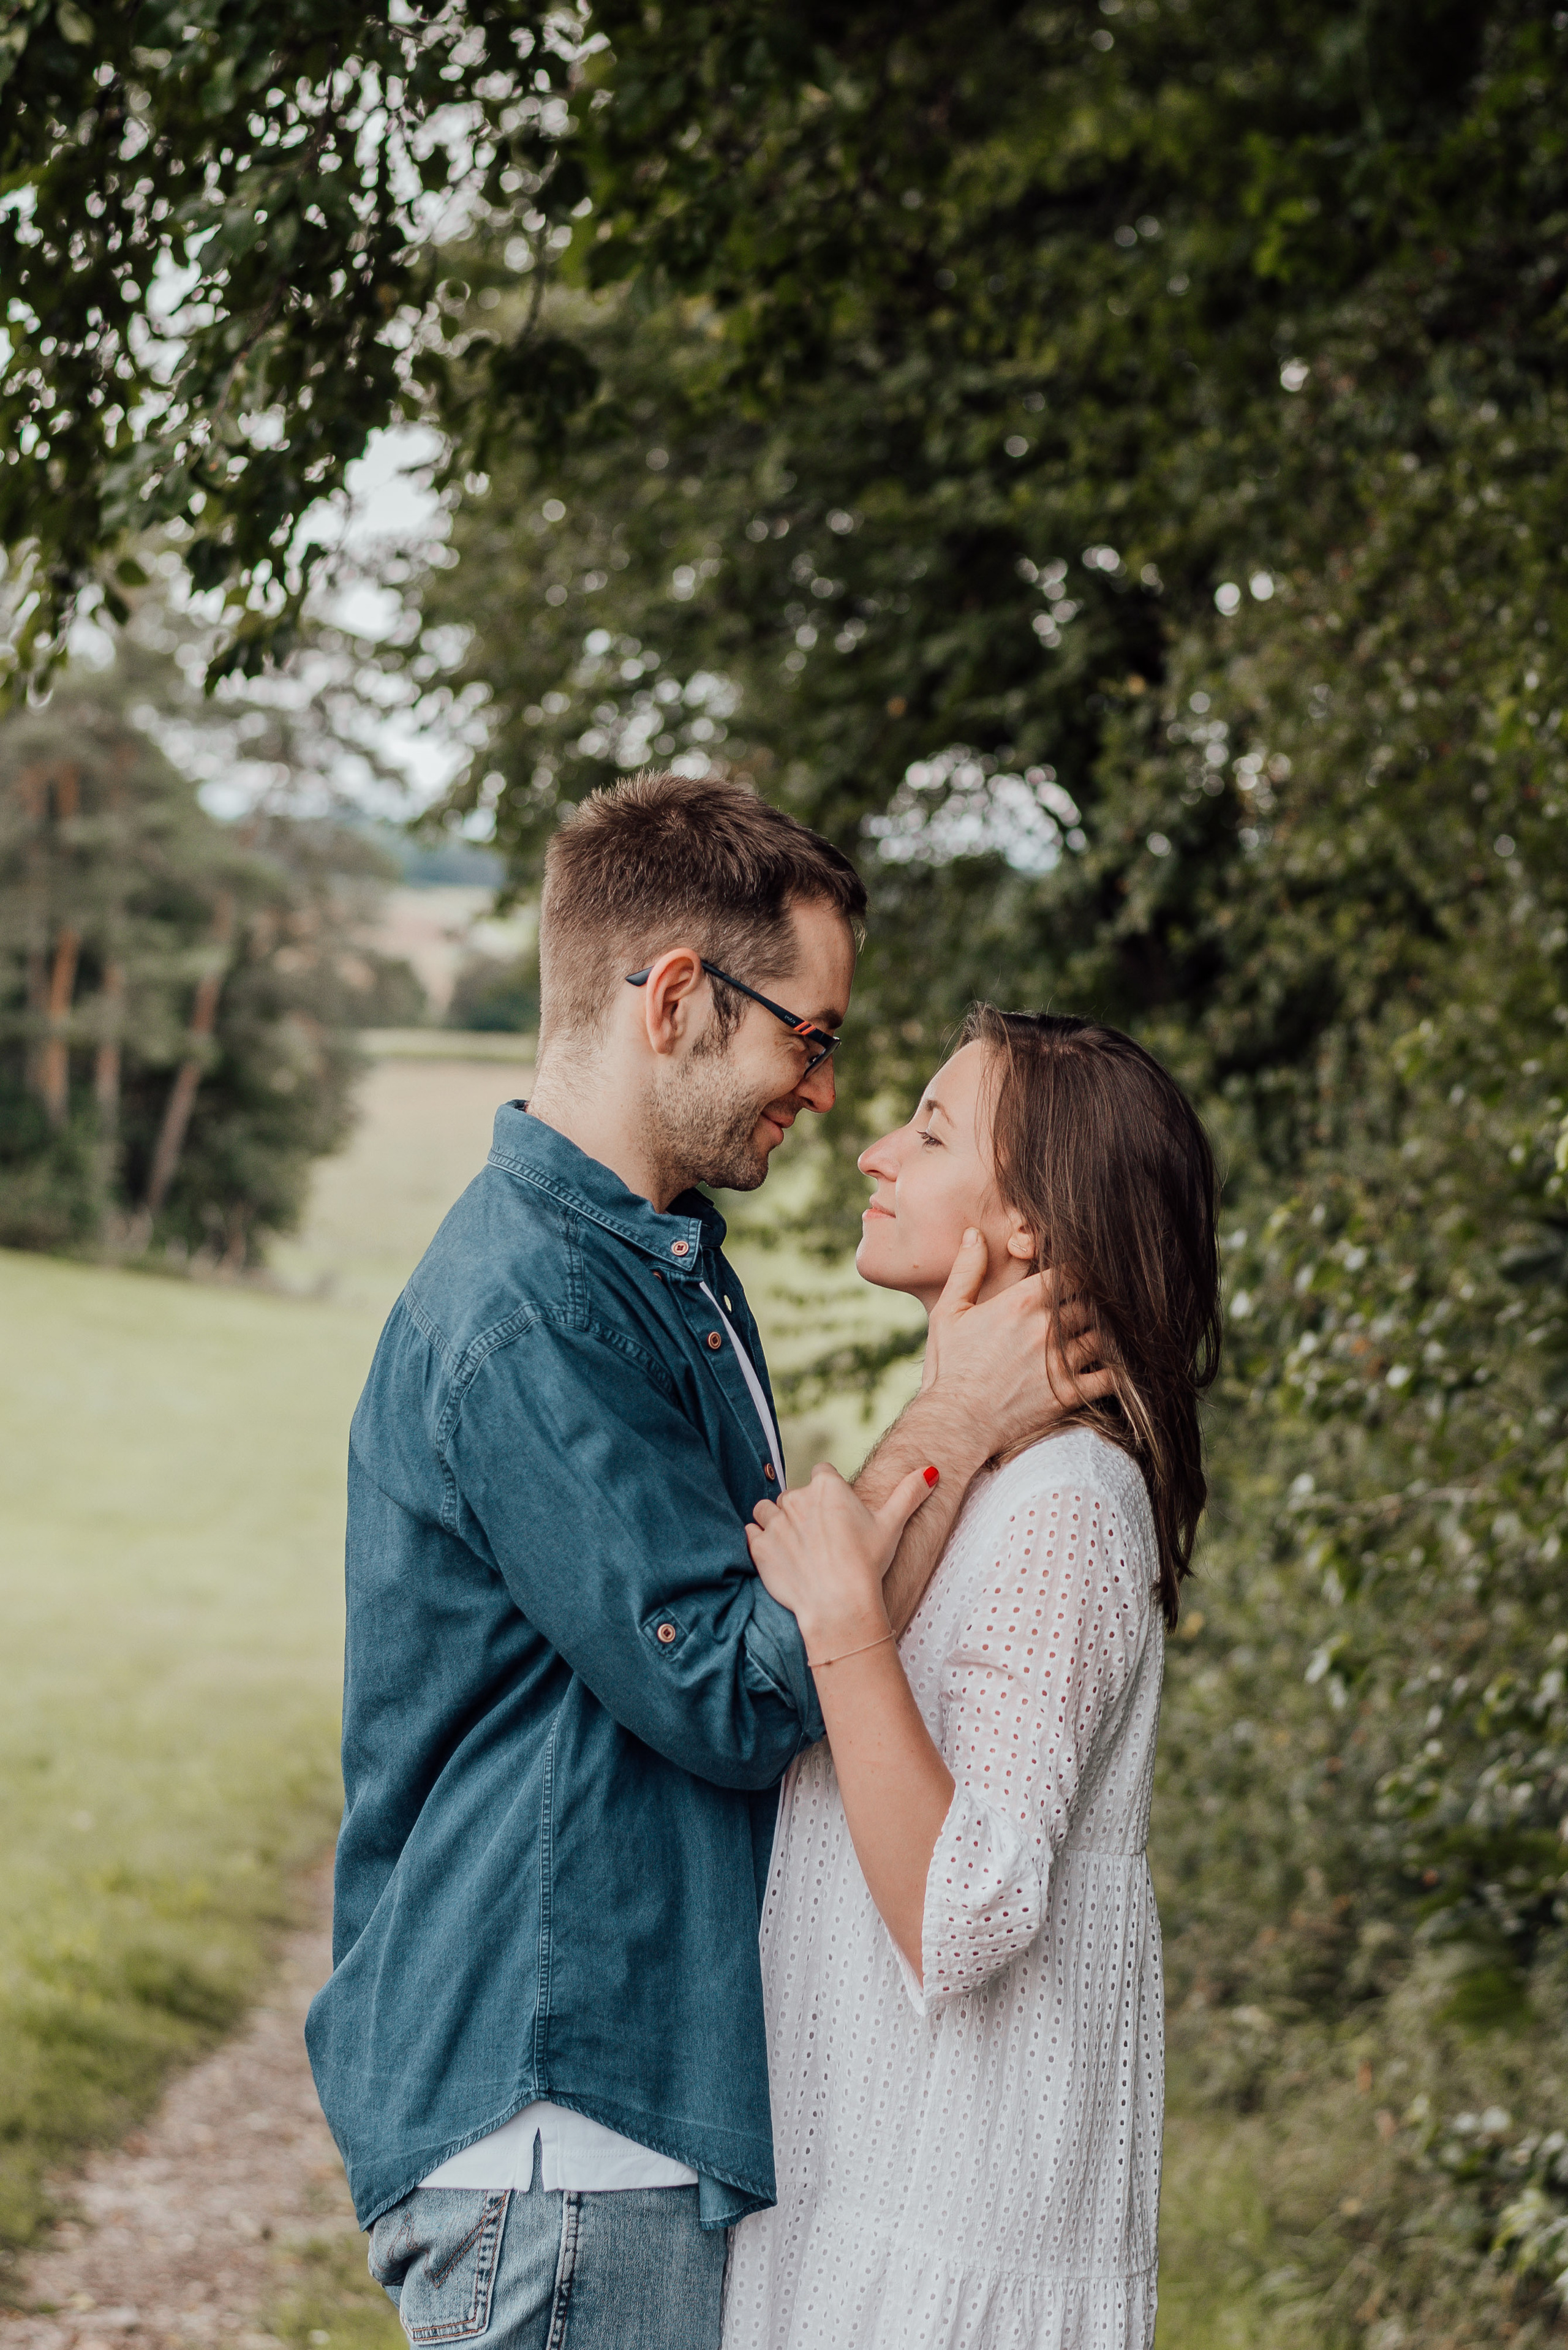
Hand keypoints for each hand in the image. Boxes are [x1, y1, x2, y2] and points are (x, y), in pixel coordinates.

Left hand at [747, 1460, 939, 1654]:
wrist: (839, 1605)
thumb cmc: (867, 1564)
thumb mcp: (891, 1525)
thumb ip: (908, 1493)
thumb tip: (931, 1471)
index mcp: (827, 1486)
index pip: (822, 1474)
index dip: (828, 1494)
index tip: (836, 1516)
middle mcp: (797, 1497)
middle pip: (794, 1494)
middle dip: (803, 1511)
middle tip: (821, 1540)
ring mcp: (775, 1521)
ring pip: (767, 1509)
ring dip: (776, 1522)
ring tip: (795, 1546)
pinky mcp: (759, 1546)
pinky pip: (751, 1532)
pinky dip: (760, 1541)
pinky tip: (778, 1556)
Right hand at [921, 1230, 1113, 1460]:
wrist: (955, 1422)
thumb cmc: (949, 1367)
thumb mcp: (948, 1312)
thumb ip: (967, 1270)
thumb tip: (974, 1233)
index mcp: (1021, 1302)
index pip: (1070, 1274)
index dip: (1076, 1275)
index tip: (1076, 1281)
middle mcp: (1047, 1328)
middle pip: (1089, 1303)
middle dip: (1089, 1305)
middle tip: (1089, 1309)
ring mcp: (1061, 1361)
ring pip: (1102, 1336)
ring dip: (1104, 1334)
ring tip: (1103, 1334)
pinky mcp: (1070, 1393)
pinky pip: (1111, 1376)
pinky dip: (1119, 1369)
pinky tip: (1117, 1366)